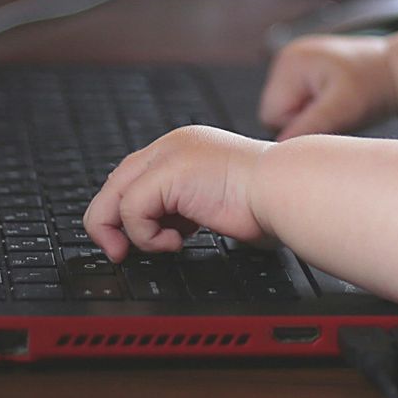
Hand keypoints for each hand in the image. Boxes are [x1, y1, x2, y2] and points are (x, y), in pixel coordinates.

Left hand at [83, 125, 274, 261]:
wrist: (287, 190)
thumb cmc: (269, 202)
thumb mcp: (216, 203)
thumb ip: (188, 209)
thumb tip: (168, 232)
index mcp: (186, 149)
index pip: (135, 176)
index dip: (127, 211)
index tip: (134, 240)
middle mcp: (173, 146)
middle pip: (115, 183)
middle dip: (110, 223)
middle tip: (119, 252)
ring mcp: (169, 155)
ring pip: (113, 197)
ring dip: (131, 233)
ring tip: (163, 245)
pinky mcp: (168, 173)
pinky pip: (131, 210)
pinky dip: (146, 235)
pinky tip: (176, 241)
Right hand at [258, 35, 397, 139]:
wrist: (397, 71)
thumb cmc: (374, 86)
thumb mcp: (344, 109)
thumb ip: (310, 126)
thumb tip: (279, 148)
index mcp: (290, 62)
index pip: (271, 115)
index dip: (299, 126)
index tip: (331, 119)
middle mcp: (286, 59)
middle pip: (275, 114)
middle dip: (303, 121)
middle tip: (336, 114)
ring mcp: (294, 65)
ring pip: (286, 112)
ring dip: (310, 117)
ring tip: (338, 107)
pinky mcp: (303, 73)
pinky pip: (297, 104)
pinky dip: (314, 110)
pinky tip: (336, 103)